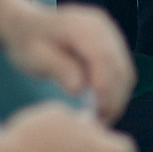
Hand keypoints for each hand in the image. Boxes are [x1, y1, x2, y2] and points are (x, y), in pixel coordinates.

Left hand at [2, 1, 135, 121]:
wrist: (28, 26)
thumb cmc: (29, 42)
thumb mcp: (36, 57)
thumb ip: (58, 69)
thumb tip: (79, 88)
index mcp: (82, 25)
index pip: (103, 57)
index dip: (105, 87)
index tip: (97, 113)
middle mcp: (103, 27)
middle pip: (119, 67)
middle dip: (114, 99)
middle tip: (99, 126)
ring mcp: (110, 35)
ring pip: (125, 72)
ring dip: (117, 99)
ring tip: (100, 121)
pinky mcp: (112, 47)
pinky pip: (121, 73)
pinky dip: (115, 93)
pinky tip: (101, 109)